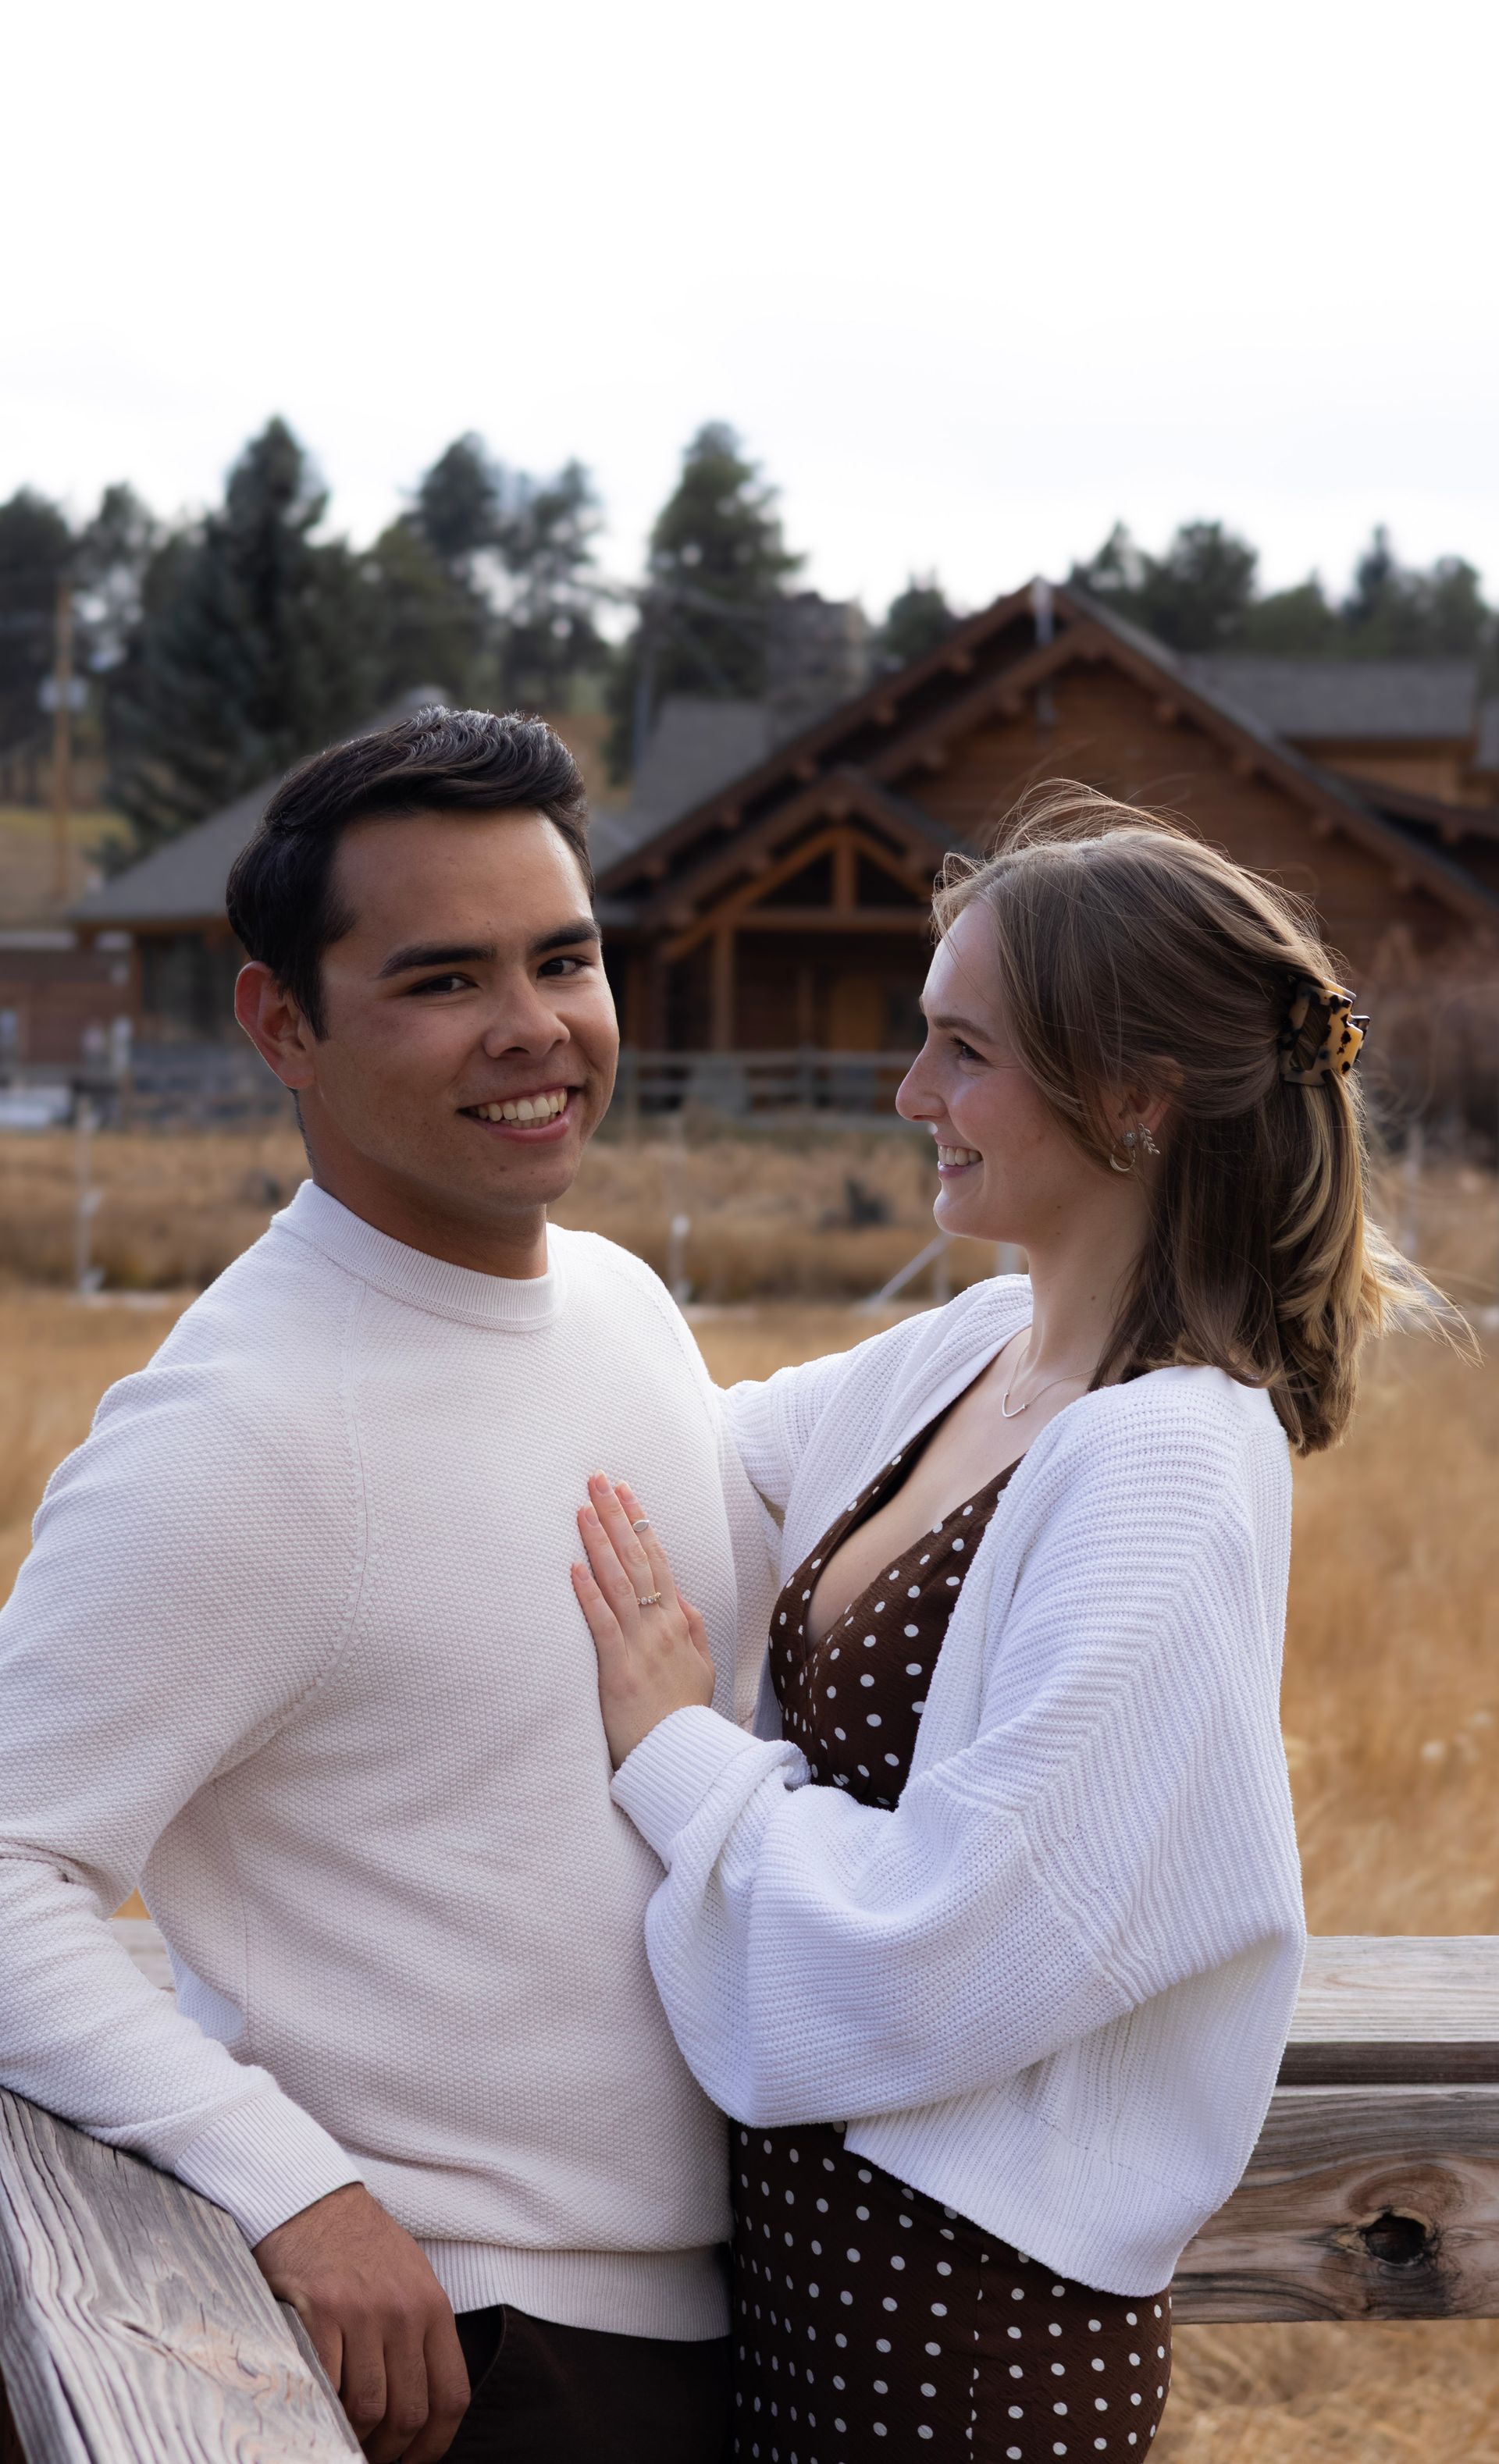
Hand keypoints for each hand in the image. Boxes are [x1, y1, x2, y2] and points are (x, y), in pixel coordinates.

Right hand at [254, 2182, 468, 2460]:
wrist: (312, 2201)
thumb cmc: (360, 2246)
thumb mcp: (410, 2280)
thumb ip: (420, 2335)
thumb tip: (418, 2406)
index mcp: (434, 2307)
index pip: (451, 2396)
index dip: (434, 2445)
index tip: (414, 2460)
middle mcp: (404, 2312)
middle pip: (409, 2412)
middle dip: (390, 2449)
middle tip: (371, 2454)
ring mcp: (364, 2312)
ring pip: (368, 2408)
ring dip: (355, 2436)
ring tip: (343, 2434)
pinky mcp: (322, 2312)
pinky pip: (329, 2384)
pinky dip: (325, 2407)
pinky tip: (319, 2405)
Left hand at [572, 1474, 715, 1766]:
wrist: (683, 1758)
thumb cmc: (686, 1715)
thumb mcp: (702, 1669)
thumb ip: (694, 1631)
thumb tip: (685, 1601)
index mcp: (679, 1621)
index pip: (658, 1559)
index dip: (639, 1522)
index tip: (625, 1491)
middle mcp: (660, 1624)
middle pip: (636, 1559)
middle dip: (616, 1516)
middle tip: (597, 1480)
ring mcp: (640, 1645)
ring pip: (618, 1583)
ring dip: (598, 1543)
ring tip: (582, 1509)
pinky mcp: (618, 1669)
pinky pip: (602, 1624)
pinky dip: (588, 1594)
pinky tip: (574, 1568)